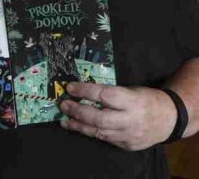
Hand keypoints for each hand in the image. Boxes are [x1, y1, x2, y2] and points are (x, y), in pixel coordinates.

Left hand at [59, 82, 176, 150]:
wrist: (169, 118)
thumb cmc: (146, 98)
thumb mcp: (131, 88)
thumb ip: (111, 91)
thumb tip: (84, 88)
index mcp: (132, 100)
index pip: (104, 95)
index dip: (85, 91)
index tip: (70, 87)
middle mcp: (130, 119)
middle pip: (99, 118)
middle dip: (78, 111)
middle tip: (64, 104)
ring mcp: (128, 135)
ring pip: (99, 132)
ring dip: (79, 125)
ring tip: (65, 119)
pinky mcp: (127, 145)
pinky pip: (105, 139)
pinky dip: (91, 132)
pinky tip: (80, 127)